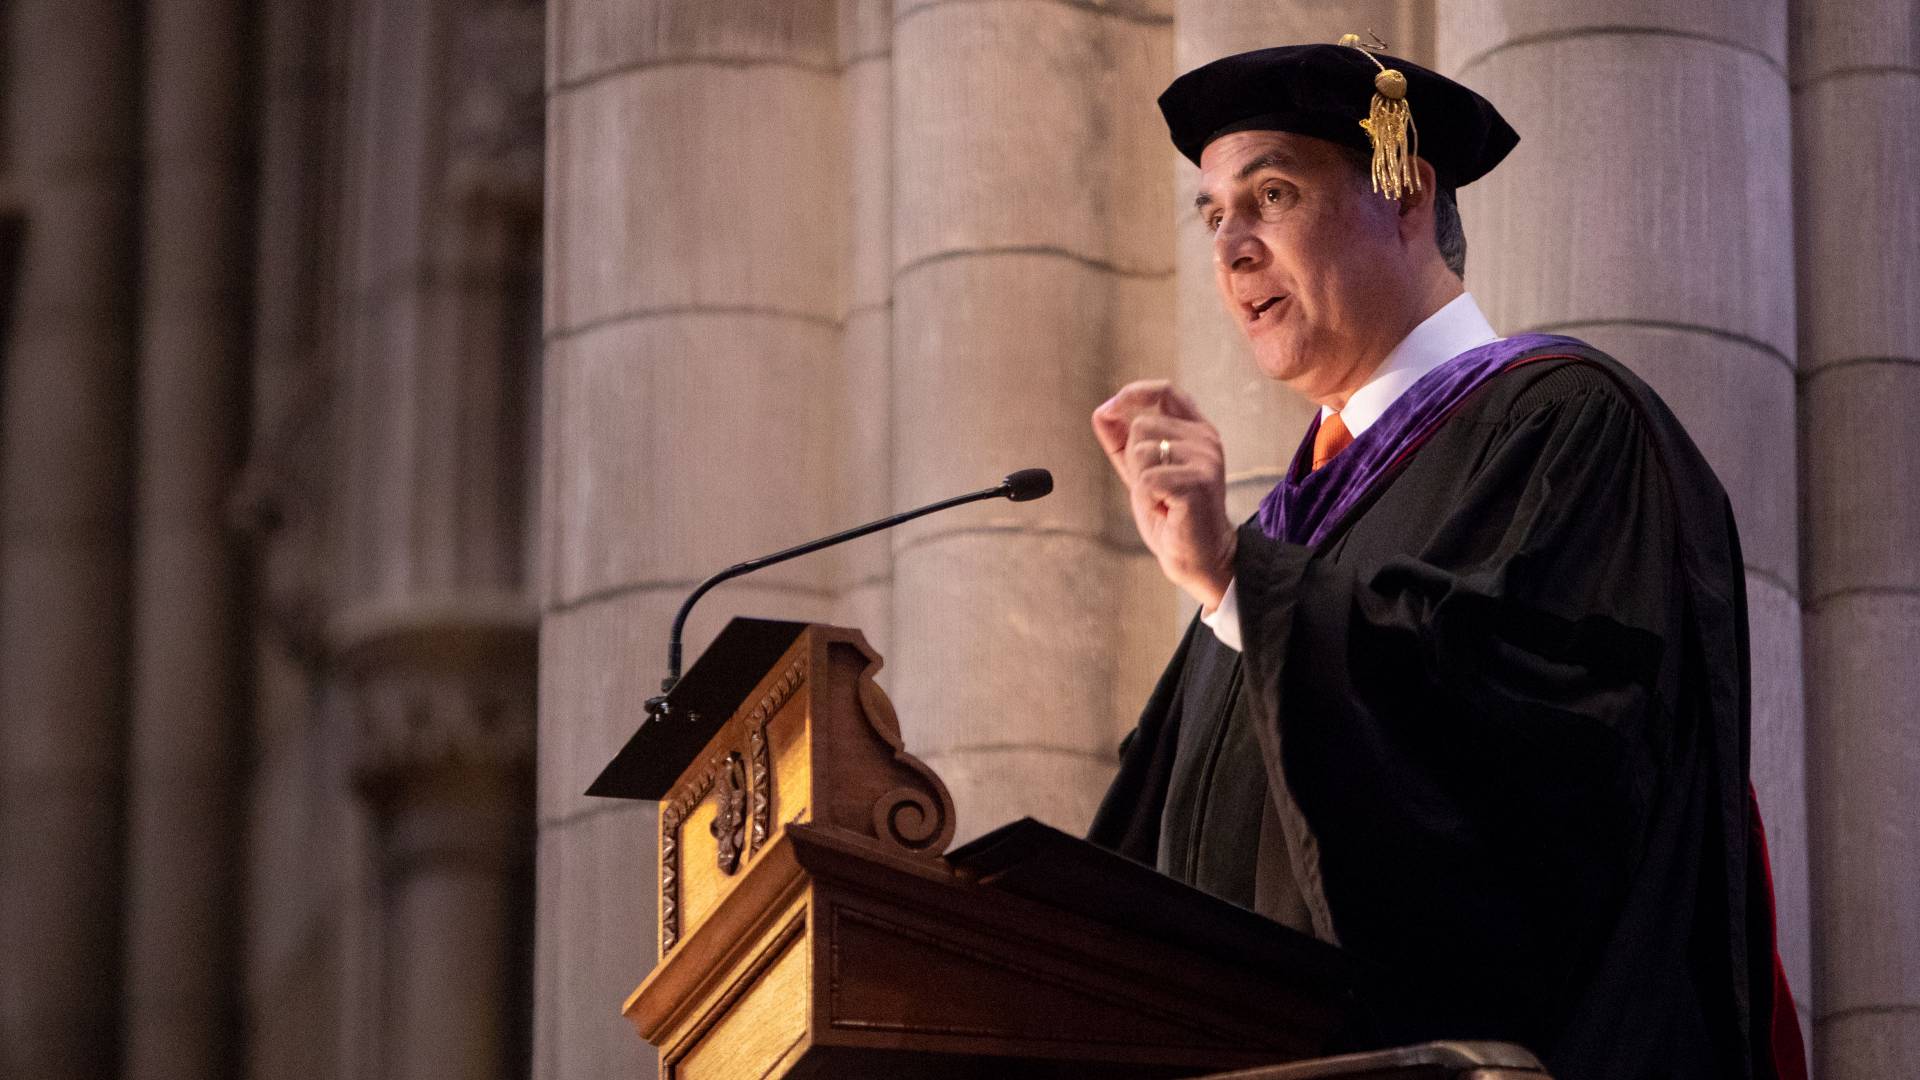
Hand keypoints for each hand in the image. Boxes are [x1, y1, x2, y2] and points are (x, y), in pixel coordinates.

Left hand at [1092, 380, 1235, 609]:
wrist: (1197, 557)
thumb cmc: (1171, 515)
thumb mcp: (1141, 472)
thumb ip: (1122, 443)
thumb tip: (1101, 411)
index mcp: (1197, 431)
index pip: (1165, 391)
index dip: (1134, 394)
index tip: (1110, 409)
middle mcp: (1206, 439)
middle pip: (1142, 426)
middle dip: (1133, 461)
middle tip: (1156, 490)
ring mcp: (1205, 458)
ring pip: (1141, 451)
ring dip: (1140, 483)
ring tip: (1163, 501)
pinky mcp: (1197, 481)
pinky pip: (1146, 479)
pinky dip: (1146, 500)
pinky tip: (1166, 511)